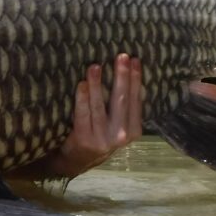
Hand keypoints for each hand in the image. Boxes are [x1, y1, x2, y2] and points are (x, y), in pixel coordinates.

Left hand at [13, 53, 143, 179]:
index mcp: (133, 130)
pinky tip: (81, 84)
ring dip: (97, 84)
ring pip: (100, 106)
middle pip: (121, 101)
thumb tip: (127, 72)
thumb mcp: (119, 126)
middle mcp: (120, 135)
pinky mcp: (84, 138)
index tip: (135, 60)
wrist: (79, 159)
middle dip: (122, 76)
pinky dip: (82, 98)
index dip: (136, 79)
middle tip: (121, 56)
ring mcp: (102, 138)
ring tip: (95, 66)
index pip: (136, 100)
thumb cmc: (101, 135)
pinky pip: (83, 114)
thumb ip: (124, 107)